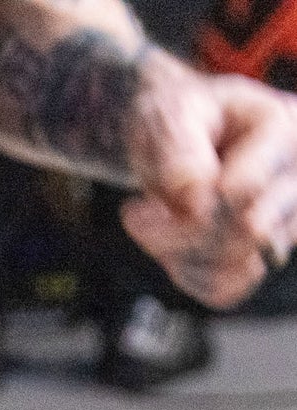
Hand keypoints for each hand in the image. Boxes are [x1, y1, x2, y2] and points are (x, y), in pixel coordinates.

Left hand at [123, 51, 296, 307]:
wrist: (174, 136)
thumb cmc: (177, 117)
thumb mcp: (169, 115)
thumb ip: (181, 150)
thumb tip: (198, 200)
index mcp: (285, 125)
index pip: (246, 190)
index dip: (189, 206)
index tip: (135, 205)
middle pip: (246, 232)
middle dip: (178, 232)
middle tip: (133, 215)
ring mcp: (285, 217)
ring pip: (235, 266)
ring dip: (178, 256)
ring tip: (149, 224)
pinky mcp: (260, 253)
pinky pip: (227, 290)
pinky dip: (188, 278)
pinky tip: (167, 251)